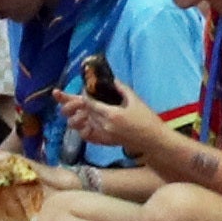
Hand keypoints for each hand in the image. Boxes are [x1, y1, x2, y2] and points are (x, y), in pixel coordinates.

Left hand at [55, 87, 176, 165]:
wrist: (153, 140)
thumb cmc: (147, 119)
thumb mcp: (135, 100)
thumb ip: (121, 88)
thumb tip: (111, 79)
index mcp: (111, 114)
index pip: (90, 102)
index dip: (84, 94)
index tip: (84, 87)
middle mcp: (104, 126)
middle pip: (84, 112)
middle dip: (76, 103)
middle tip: (68, 94)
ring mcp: (104, 135)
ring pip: (84, 123)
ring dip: (79, 115)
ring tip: (72, 108)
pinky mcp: (106, 142)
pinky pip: (88, 135)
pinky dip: (83, 127)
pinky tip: (82, 120)